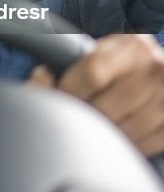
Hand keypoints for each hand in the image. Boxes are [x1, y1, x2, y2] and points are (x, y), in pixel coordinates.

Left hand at [29, 33, 163, 155]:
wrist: (156, 69)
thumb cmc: (120, 62)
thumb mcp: (99, 52)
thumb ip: (67, 62)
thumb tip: (39, 81)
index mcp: (132, 46)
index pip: (93, 73)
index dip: (70, 91)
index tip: (57, 100)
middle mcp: (155, 68)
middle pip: (107, 106)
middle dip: (83, 116)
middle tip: (71, 119)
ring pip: (127, 129)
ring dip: (103, 135)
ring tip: (90, 130)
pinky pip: (147, 143)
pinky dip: (127, 145)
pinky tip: (115, 138)